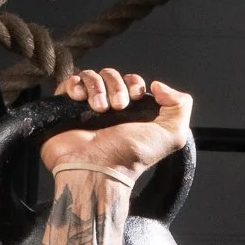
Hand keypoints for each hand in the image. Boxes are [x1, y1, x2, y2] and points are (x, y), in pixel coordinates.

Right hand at [39, 67, 192, 181]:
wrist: (97, 169)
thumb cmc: (131, 157)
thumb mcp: (171, 135)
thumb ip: (180, 106)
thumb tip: (159, 86)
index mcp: (131, 114)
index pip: (131, 82)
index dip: (134, 83)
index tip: (135, 97)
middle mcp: (109, 110)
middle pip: (111, 75)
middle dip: (116, 86)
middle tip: (118, 108)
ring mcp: (85, 109)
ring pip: (90, 77)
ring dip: (97, 88)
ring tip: (99, 109)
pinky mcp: (65, 109)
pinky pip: (69, 83)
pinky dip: (75, 85)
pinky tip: (80, 99)